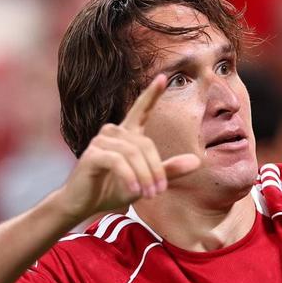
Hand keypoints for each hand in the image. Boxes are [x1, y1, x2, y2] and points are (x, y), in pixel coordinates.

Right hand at [59, 74, 200, 219]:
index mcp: (126, 134)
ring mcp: (100, 142)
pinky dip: (129, 177)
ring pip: (133, 153)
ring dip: (144, 176)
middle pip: (145, 144)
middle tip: (158, 192)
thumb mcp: (145, 182)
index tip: (163, 78)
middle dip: (155, 170)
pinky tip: (133, 191)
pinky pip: (118, 162)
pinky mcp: (92, 155)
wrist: (83, 204)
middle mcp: (113, 132)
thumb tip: (197, 162)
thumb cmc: (112, 190)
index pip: (140, 109)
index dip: (152, 94)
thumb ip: (168, 171)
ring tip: (148, 195)